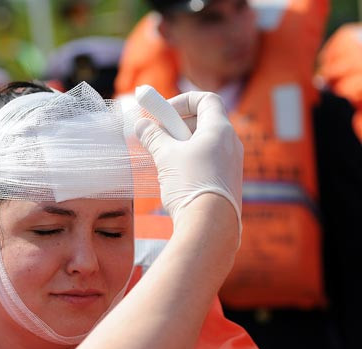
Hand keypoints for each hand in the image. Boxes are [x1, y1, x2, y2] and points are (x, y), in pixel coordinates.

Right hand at [135, 91, 242, 231]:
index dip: (182, 100)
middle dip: (176, 125)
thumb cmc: (190, 185)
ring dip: (180, 146)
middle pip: (203, 121)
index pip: (205, 99)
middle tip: (157, 136)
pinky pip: (207, 162)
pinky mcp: (226, 182)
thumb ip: (153, 136)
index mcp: (219, 129)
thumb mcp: (165, 156)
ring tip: (162, 160)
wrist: (209, 226)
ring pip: (203, 144)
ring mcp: (231, 164)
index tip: (162, 113)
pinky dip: (189, 162)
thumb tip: (141, 125)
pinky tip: (174, 179)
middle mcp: (231, 143)